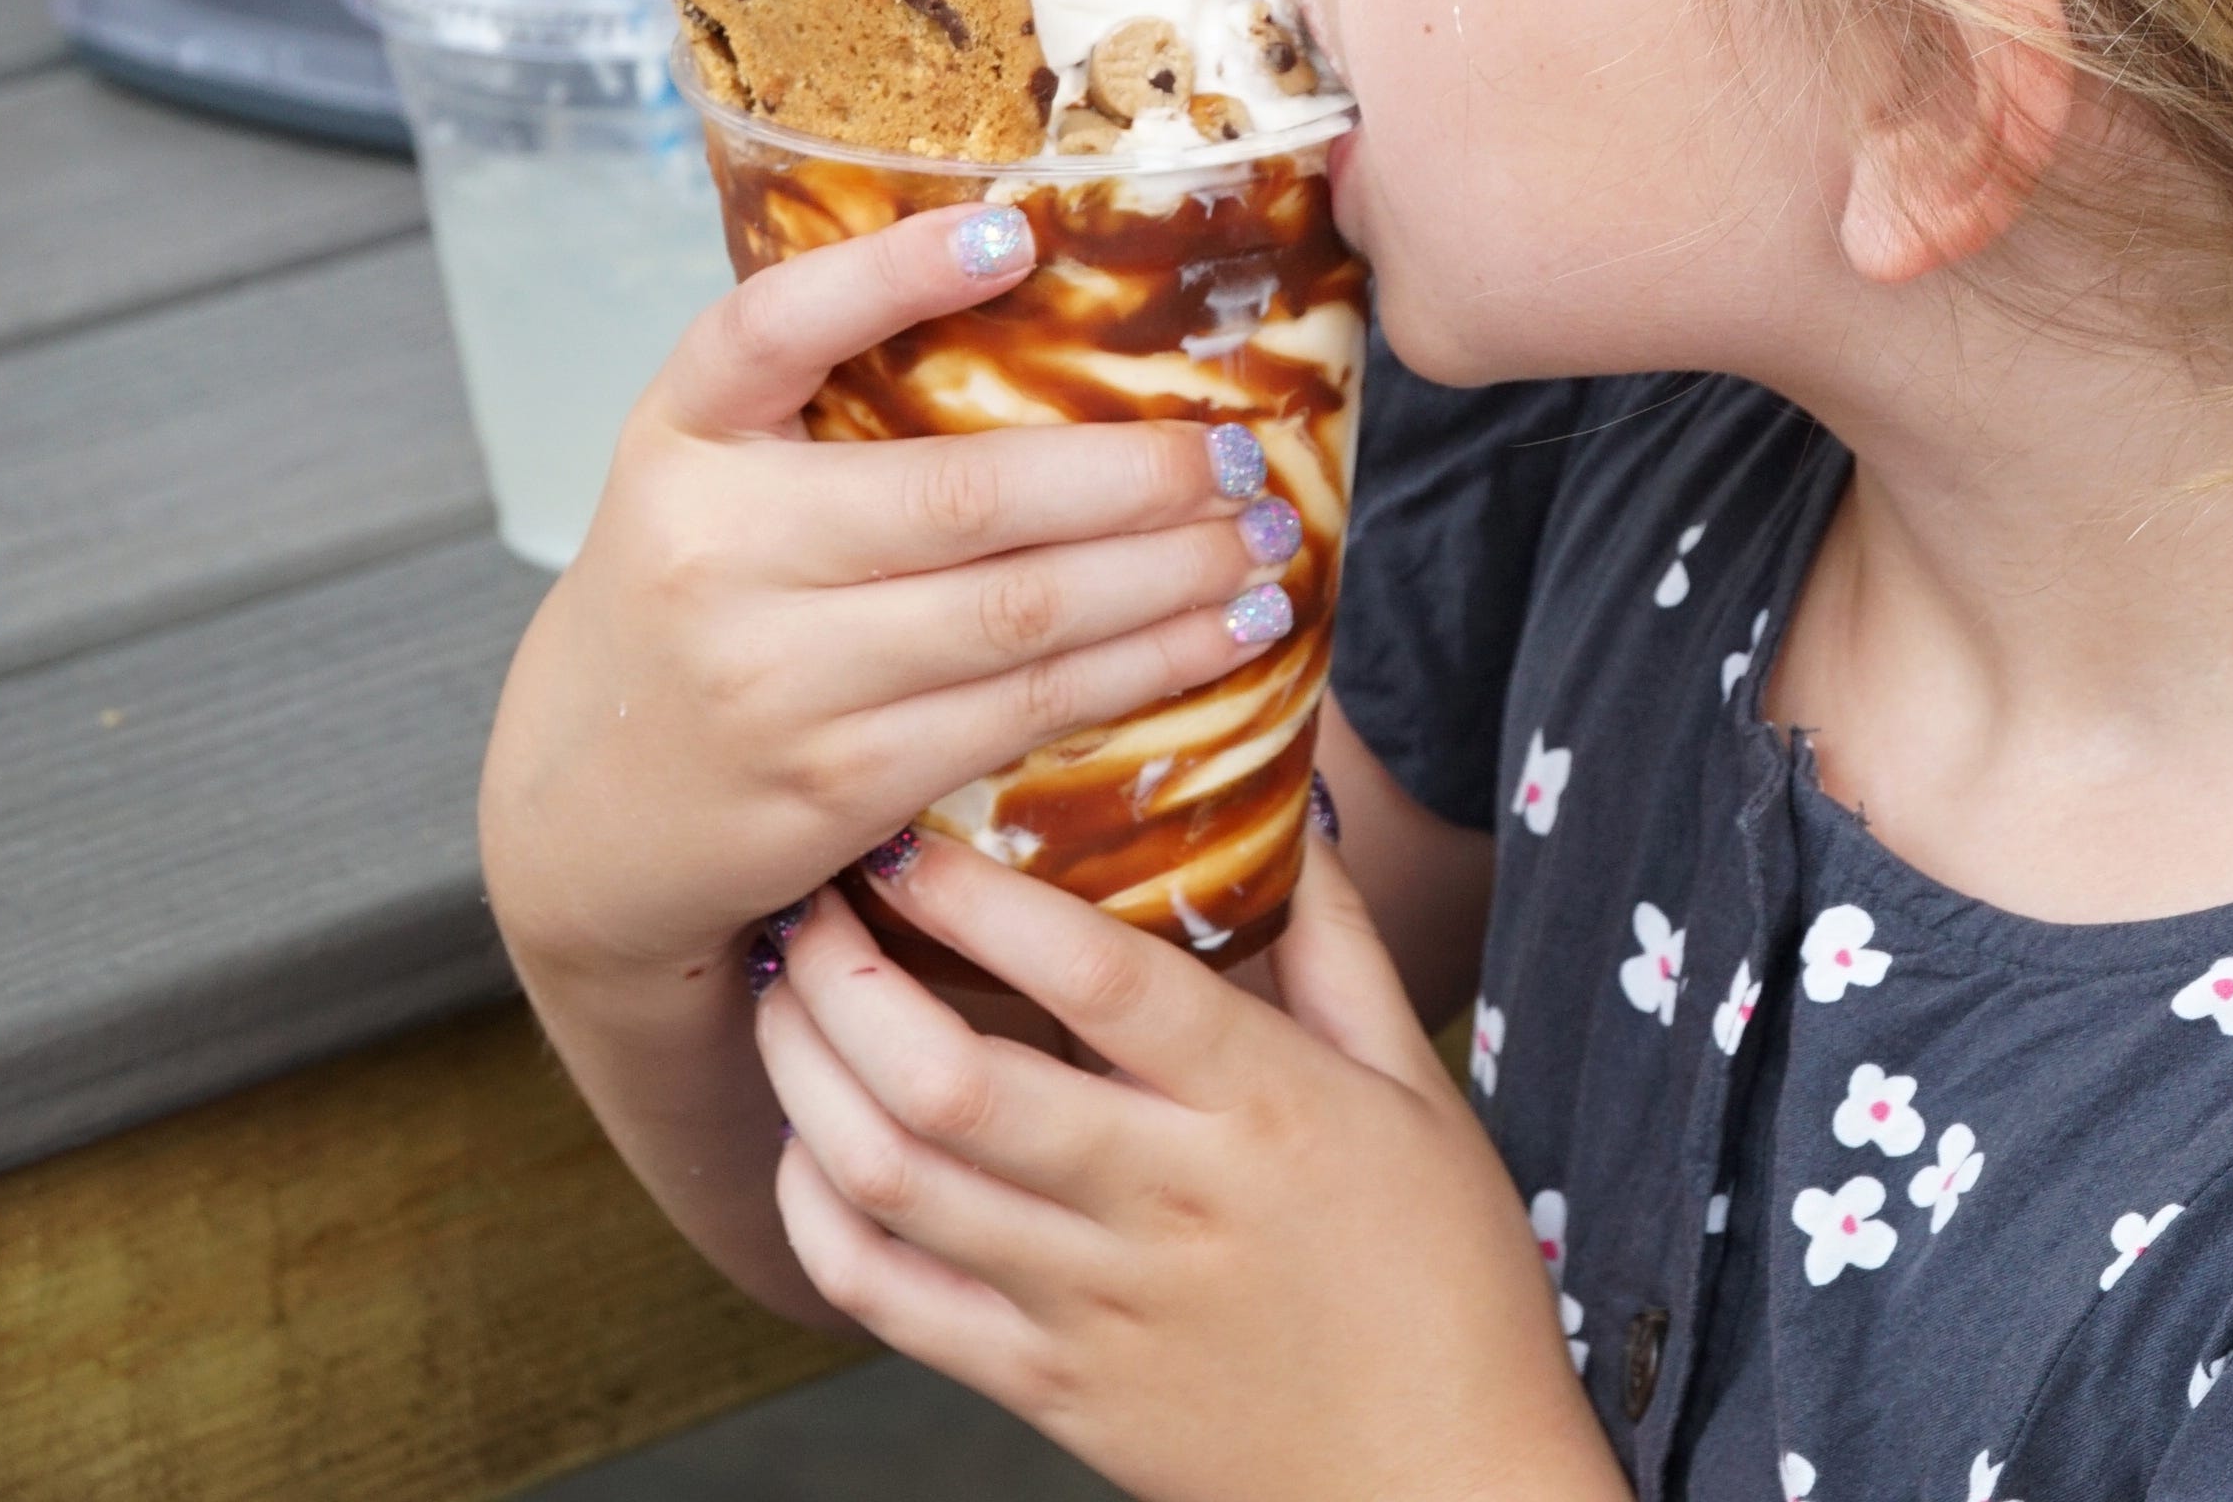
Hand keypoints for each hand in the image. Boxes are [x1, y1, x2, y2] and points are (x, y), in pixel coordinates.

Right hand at [482, 202, 1291, 991]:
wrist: (586, 820)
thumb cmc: (696, 602)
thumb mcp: (708, 476)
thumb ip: (817, 397)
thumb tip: (1033, 274)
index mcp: (679, 442)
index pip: (766, 330)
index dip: (889, 274)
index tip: (1014, 227)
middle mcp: (714, 555)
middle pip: (967, 499)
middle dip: (1133, 476)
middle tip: (1240, 457)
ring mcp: (776, 681)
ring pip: (1019, 616)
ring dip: (1170, 580)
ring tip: (1263, 545)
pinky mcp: (837, 784)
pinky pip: (1022, 713)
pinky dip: (1141, 671)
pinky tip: (1221, 642)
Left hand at [755, 832, 1620, 1501]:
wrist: (1440, 1489)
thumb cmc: (1445, 1274)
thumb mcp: (1415, 1085)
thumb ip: (1335, 939)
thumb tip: (1284, 799)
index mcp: (1266, 1107)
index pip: (1098, 978)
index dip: (981, 897)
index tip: (910, 833)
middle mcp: (1164, 1202)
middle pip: (949, 1078)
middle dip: (845, 974)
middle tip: (814, 901)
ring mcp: (1091, 1306)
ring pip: (892, 1179)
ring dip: (807, 1073)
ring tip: (787, 995)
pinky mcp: (1043, 1390)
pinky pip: (885, 1298)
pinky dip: (815, 1211)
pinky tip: (812, 1141)